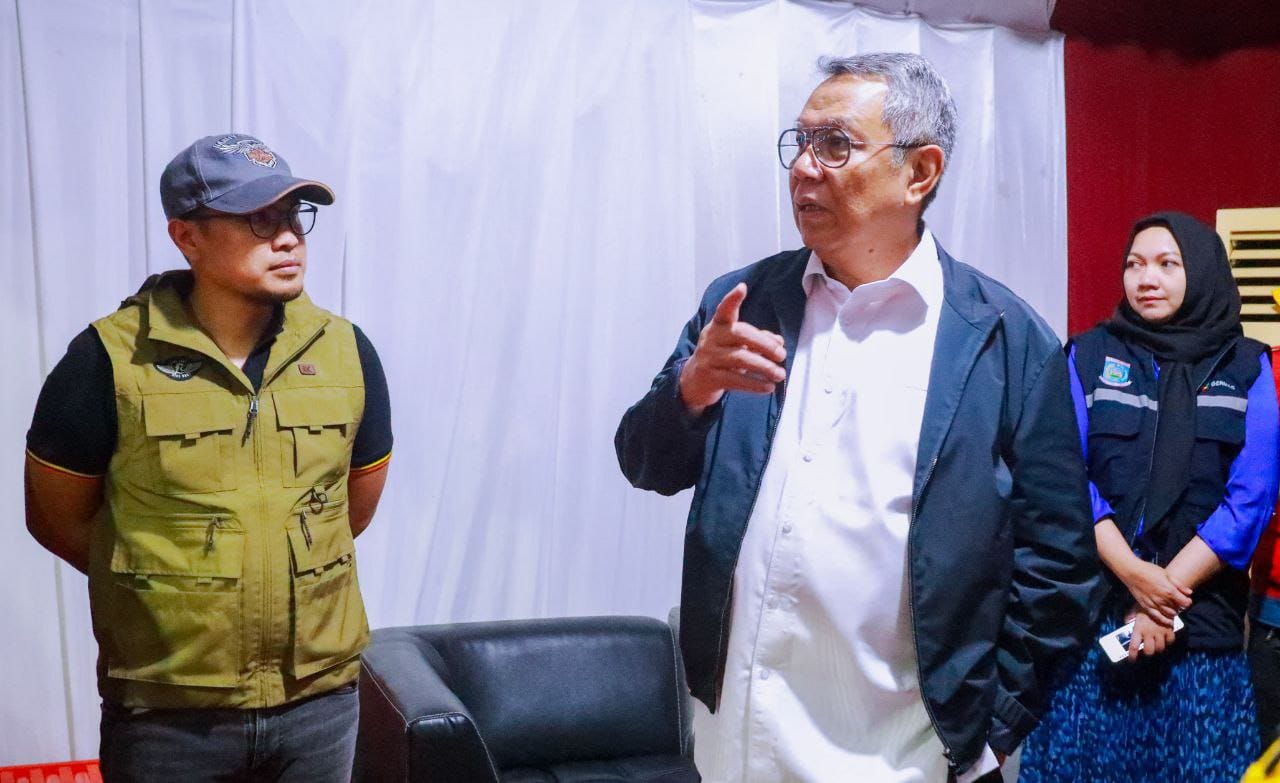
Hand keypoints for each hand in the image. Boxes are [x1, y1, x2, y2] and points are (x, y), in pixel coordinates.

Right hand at [679, 283, 785, 414]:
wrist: (693, 382)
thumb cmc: (721, 358)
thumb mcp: (736, 346)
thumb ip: (758, 340)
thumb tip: (779, 342)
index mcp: (719, 326)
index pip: (724, 309)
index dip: (732, 299)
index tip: (742, 288)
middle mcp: (711, 338)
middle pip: (740, 334)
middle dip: (764, 344)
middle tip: (781, 355)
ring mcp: (708, 357)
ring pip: (740, 358)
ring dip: (764, 367)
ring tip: (779, 374)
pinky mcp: (709, 377)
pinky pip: (735, 380)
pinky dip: (754, 384)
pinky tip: (768, 387)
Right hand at [1117, 557, 1191, 625]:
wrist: (1131, 572)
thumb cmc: (1149, 570)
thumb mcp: (1167, 574)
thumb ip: (1179, 585)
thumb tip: (1189, 592)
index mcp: (1169, 590)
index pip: (1185, 603)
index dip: (1188, 602)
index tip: (1186, 599)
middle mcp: (1162, 599)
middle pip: (1178, 609)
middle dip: (1180, 606)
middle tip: (1178, 602)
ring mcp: (1154, 604)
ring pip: (1170, 614)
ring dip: (1174, 612)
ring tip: (1172, 607)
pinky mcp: (1146, 606)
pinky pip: (1158, 617)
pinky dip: (1165, 620)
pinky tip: (1169, 621)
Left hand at [1126, 606, 1176, 661]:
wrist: (1160, 600)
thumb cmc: (1145, 606)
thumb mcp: (1134, 610)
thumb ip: (1129, 617)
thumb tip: (1126, 622)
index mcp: (1138, 629)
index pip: (1134, 646)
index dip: (1133, 656)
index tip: (1132, 660)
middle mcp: (1149, 633)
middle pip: (1149, 651)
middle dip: (1148, 653)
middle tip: (1147, 650)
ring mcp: (1160, 632)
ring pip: (1160, 648)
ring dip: (1158, 649)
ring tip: (1156, 645)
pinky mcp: (1169, 630)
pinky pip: (1170, 641)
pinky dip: (1168, 642)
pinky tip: (1165, 639)